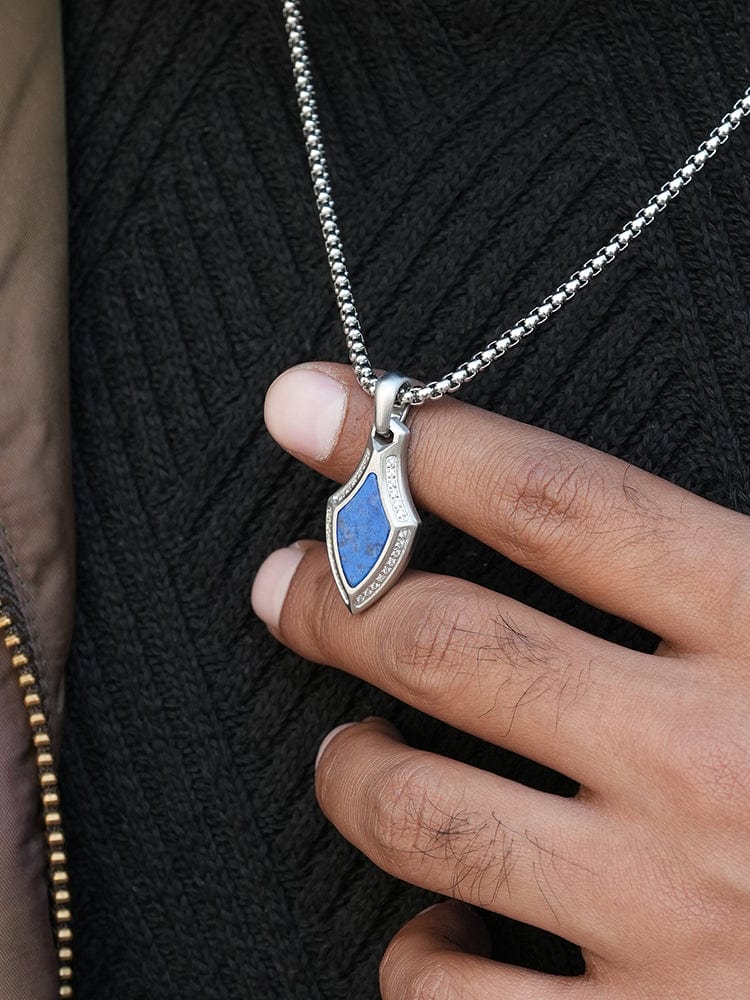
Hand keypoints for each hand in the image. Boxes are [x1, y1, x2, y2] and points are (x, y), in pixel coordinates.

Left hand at [252, 362, 749, 999]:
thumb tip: (594, 498)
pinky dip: (419, 949)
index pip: (547, 499)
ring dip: (353, 765)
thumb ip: (730, 556)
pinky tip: (444, 919)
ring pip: (423, 809)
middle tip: (286, 581)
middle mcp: (713, 762)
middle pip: (452, 642)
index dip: (415, 444)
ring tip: (350, 744)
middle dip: (336, 594)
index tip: (319, 411)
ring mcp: (676, 914)